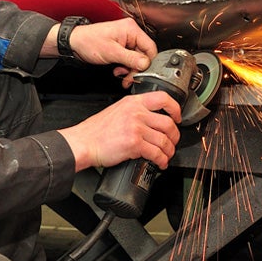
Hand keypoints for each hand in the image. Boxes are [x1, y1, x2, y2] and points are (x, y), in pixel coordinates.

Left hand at [57, 18, 157, 77]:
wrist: (74, 43)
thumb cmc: (88, 41)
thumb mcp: (111, 52)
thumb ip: (130, 58)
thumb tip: (145, 63)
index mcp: (131, 29)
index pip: (150, 47)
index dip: (148, 62)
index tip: (141, 73)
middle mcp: (130, 33)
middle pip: (144, 54)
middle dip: (136, 68)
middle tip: (129, 78)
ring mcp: (126, 40)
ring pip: (137, 59)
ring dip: (130, 69)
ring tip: (121, 75)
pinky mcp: (121, 47)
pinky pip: (129, 58)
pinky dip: (125, 67)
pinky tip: (118, 70)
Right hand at [58, 91, 181, 171]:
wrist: (84, 142)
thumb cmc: (97, 130)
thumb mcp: (117, 110)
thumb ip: (135, 111)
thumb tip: (152, 119)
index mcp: (133, 102)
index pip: (163, 97)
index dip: (175, 108)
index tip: (177, 117)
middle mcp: (136, 112)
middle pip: (168, 123)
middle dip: (175, 136)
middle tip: (173, 142)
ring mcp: (136, 128)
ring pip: (164, 140)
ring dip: (169, 151)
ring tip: (167, 155)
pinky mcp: (134, 144)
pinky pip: (156, 153)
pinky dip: (162, 160)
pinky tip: (160, 163)